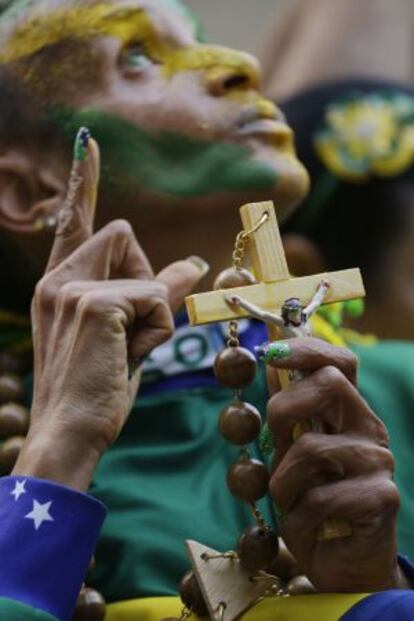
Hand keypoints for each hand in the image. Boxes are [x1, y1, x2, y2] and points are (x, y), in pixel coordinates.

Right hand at [13, 129, 206, 490]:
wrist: (70, 433)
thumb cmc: (96, 388)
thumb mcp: (127, 336)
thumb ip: (152, 293)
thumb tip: (191, 263)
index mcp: (59, 284)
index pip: (73, 222)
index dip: (83, 181)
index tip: (89, 141)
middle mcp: (58, 278)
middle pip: (121, 232)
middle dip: (143, 275)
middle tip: (132, 327)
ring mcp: (73, 288)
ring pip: (146, 271)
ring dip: (152, 310)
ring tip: (130, 349)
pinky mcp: (97, 303)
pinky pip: (157, 299)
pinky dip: (157, 331)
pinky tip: (133, 356)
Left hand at [266, 338, 400, 591]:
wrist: (339, 565)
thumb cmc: (311, 503)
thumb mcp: (290, 454)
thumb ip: (287, 415)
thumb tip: (271, 362)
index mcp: (347, 412)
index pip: (339, 362)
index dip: (306, 349)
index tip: (270, 353)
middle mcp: (368, 429)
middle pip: (329, 384)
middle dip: (284, 409)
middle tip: (274, 442)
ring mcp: (378, 462)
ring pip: (312, 446)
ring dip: (283, 480)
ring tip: (289, 501)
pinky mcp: (382, 498)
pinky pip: (319, 496)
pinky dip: (299, 515)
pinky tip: (309, 526)